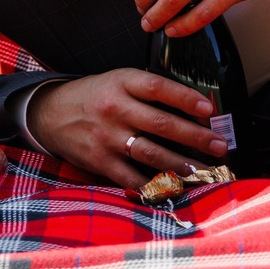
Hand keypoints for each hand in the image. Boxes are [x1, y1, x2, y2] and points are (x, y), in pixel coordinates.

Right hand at [26, 69, 225, 189]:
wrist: (50, 115)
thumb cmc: (94, 96)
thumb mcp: (117, 80)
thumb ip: (147, 89)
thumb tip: (191, 104)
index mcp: (121, 83)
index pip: (158, 87)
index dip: (186, 98)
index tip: (209, 109)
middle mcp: (115, 109)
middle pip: (161, 124)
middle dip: (195, 136)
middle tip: (218, 145)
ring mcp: (107, 137)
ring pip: (151, 153)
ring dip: (181, 165)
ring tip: (204, 170)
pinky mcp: (100, 161)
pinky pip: (132, 177)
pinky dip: (154, 185)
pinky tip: (174, 188)